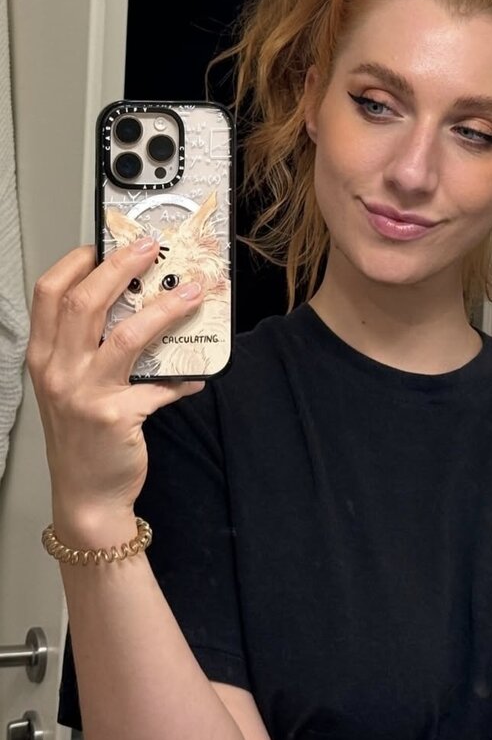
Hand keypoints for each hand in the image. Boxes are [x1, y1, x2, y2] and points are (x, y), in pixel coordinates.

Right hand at [27, 241, 205, 532]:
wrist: (87, 496)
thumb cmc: (82, 439)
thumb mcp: (71, 387)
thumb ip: (90, 350)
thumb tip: (137, 310)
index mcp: (44, 358)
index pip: (50, 294)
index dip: (77, 262)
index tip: (104, 243)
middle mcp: (59, 372)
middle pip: (85, 302)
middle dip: (122, 267)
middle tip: (152, 248)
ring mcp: (86, 394)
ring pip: (127, 335)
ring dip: (165, 308)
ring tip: (192, 290)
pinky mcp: (117, 417)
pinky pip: (160, 386)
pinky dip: (183, 377)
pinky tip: (198, 374)